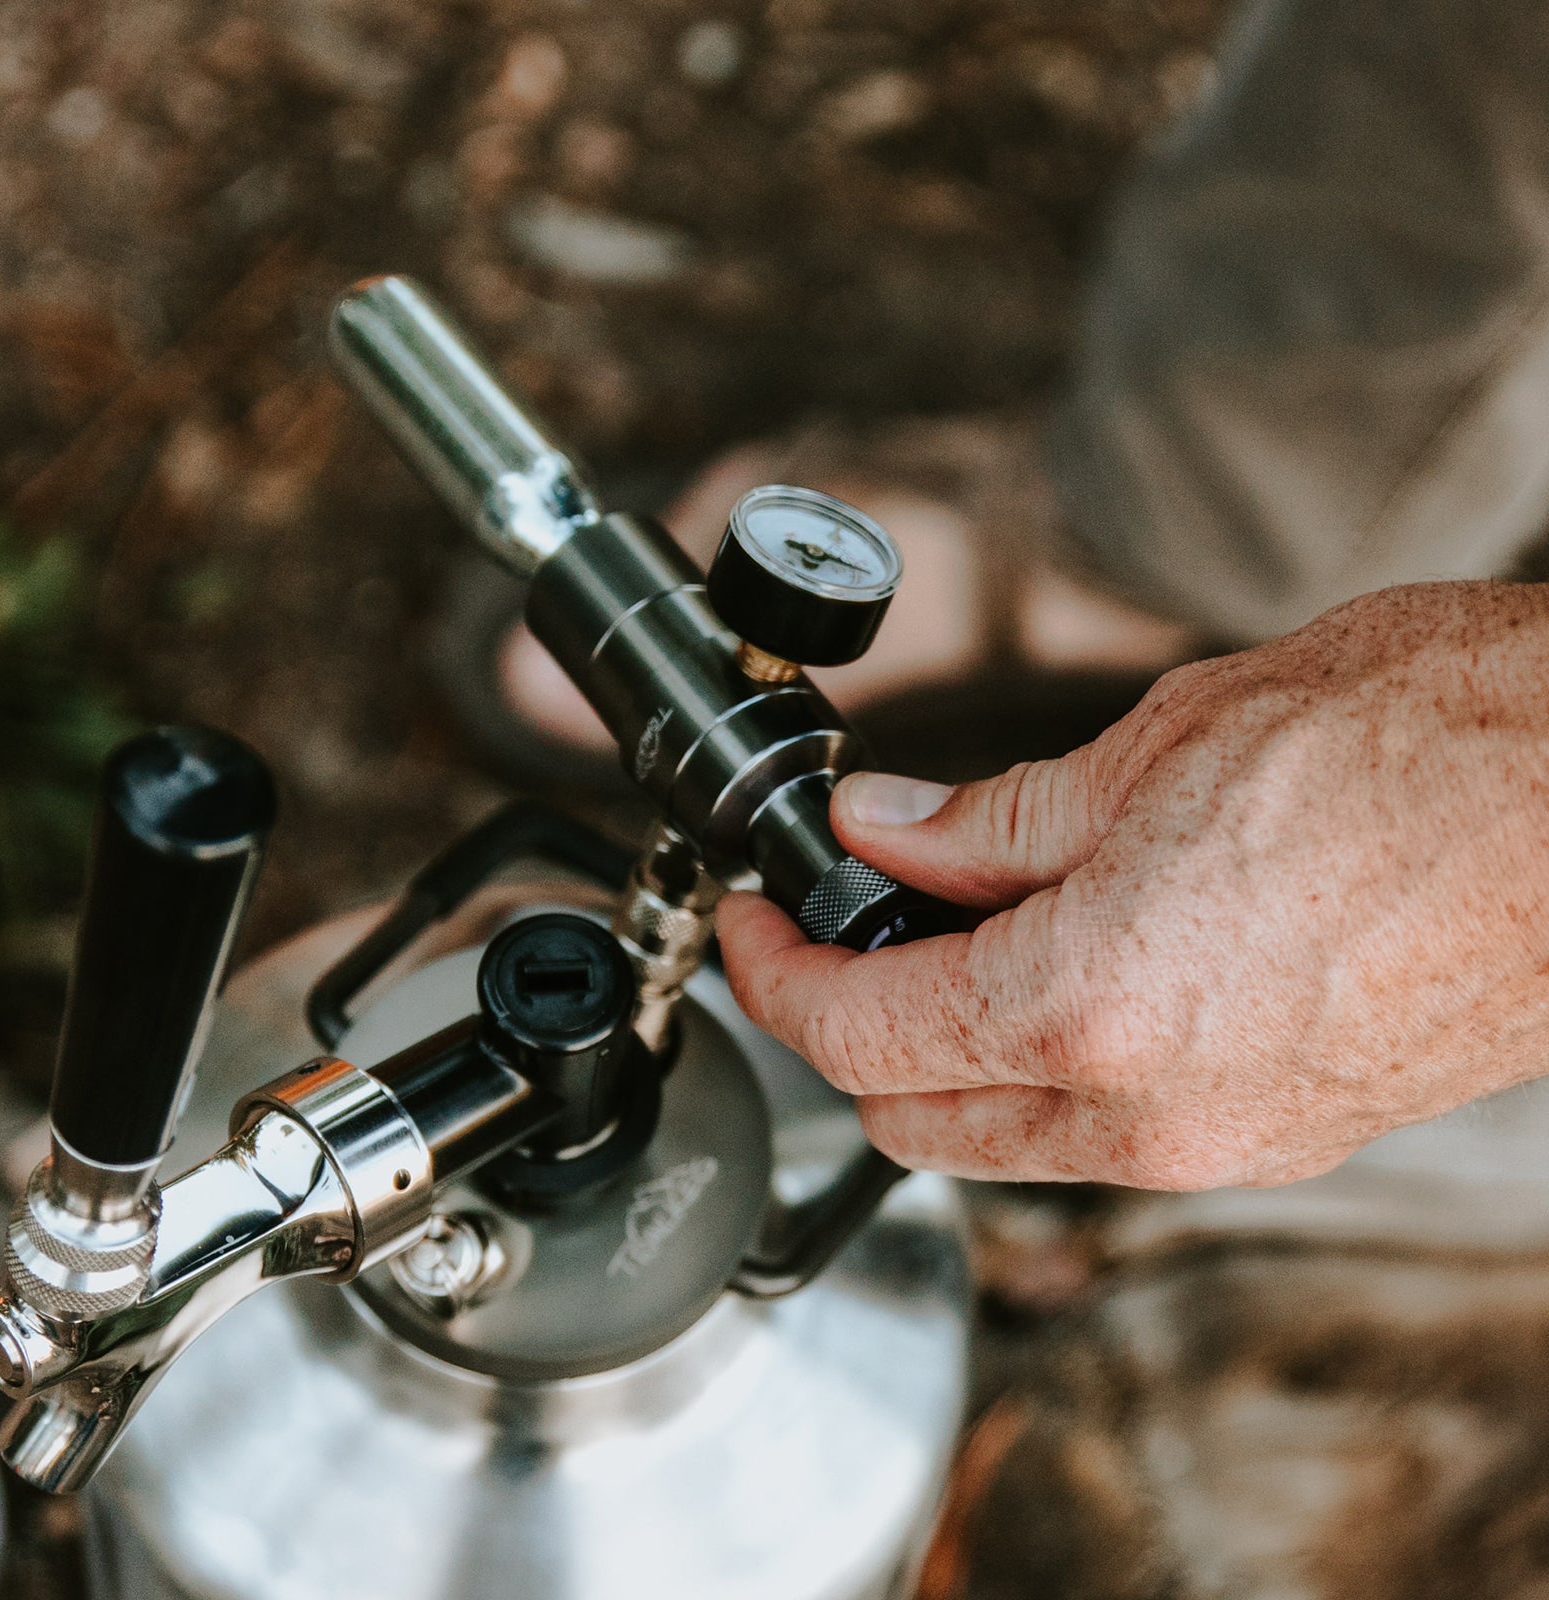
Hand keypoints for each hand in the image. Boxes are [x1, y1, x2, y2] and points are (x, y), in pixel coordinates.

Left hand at [718, 582, 1548, 1188]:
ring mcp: (1226, 1142)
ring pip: (1007, 1136)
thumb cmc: (1424, 744)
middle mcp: (1149, 1113)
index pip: (856, 1033)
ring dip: (947, 1054)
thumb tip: (884, 832)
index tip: (759, 924)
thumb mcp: (1158, 746)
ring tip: (952, 929)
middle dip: (847, 1026)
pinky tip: (1067, 962)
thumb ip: (993, 820)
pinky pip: (1110, 1132)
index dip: (775, 975)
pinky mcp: (1287, 1133)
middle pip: (912, 1115)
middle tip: (838, 925)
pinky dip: (1047, 1067)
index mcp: (1089, 1007)